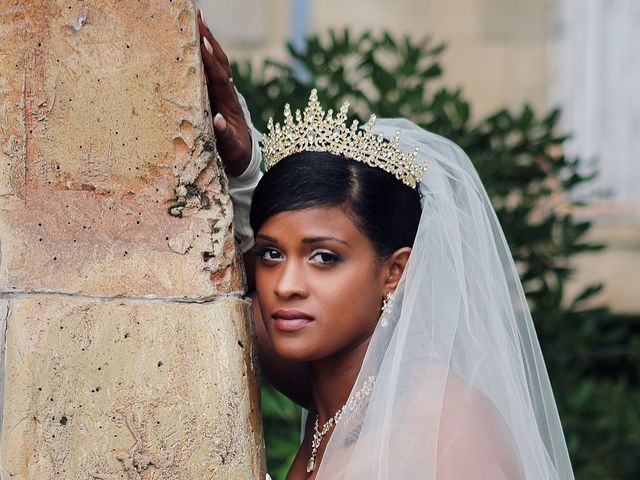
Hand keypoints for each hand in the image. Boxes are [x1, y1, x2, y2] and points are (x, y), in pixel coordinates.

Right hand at [197, 9, 251, 176]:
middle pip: (220, 63)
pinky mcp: (218, 94)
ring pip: (216, 62)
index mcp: (231, 106)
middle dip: (210, 40)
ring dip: (207, 40)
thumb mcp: (233, 151)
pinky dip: (203, 52)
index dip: (212, 63)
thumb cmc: (237, 156)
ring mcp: (224, 92)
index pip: (220, 80)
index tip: (204, 44)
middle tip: (198, 16)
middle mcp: (228, 94)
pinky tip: (195, 38)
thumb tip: (217, 120)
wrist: (245, 157)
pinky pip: (210, 69)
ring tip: (197, 17)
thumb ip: (226, 137)